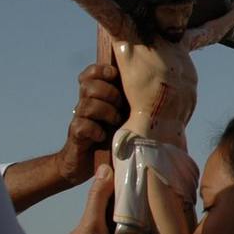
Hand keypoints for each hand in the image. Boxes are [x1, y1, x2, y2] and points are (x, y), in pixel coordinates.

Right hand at [55, 64, 124, 186]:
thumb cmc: (114, 135)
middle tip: (121, 107)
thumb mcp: (126, 114)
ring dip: (106, 112)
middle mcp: (86, 103)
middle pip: (90, 86)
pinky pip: (82, 125)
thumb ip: (133, 100)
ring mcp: (80, 118)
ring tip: (116, 122)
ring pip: (88, 105)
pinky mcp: (76, 135)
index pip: (91, 73)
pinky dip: (96, 130)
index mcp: (97, 95)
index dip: (101, 70)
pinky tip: (104, 136)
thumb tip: (157, 85)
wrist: (89, 163)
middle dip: (109, 94)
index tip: (114, 75)